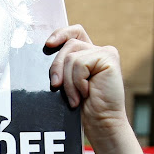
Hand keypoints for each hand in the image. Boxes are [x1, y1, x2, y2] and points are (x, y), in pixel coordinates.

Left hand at [46, 25, 128, 139]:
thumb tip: (45, 52)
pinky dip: (77, 82)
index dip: (61, 33)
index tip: (48, 44)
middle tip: (55, 87)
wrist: (101, 121)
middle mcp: (97, 50)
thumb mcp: (67, 84)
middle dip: (57, 67)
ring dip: (68, 81)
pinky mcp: (109, 57)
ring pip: (72, 57)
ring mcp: (105, 52)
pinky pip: (80, 64)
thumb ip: (63, 67)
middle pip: (68, 45)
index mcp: (87, 54)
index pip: (75, 32)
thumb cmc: (83, 107)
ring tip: (74, 98)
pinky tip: (86, 93)